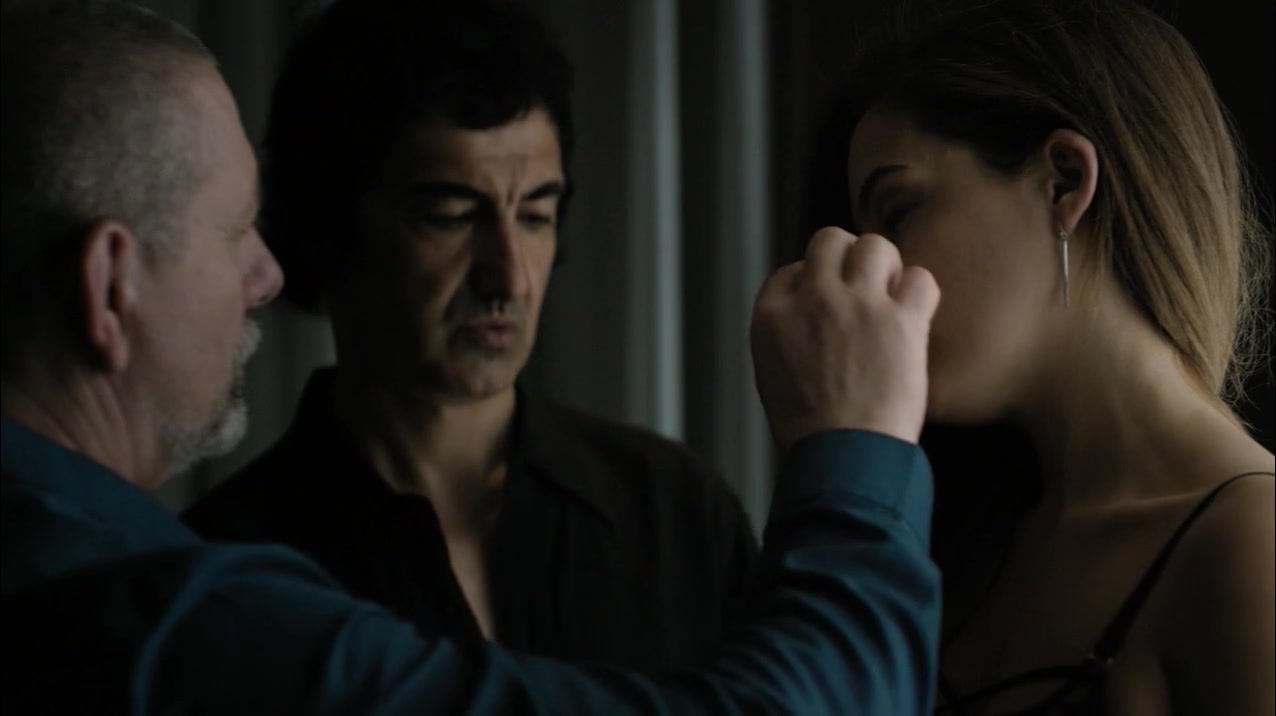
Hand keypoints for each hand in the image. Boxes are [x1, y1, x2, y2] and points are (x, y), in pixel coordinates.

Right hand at [750, 228, 938, 450]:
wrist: (841, 457)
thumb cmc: (808, 429)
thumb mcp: (771, 372)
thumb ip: (787, 331)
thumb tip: (809, 310)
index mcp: (772, 314)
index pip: (791, 270)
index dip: (812, 284)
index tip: (824, 307)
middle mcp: (812, 298)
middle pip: (830, 241)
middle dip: (846, 259)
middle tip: (860, 290)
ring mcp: (858, 305)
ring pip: (875, 247)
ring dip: (885, 267)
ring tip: (889, 297)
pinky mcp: (901, 321)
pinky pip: (920, 278)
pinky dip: (920, 292)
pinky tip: (914, 315)